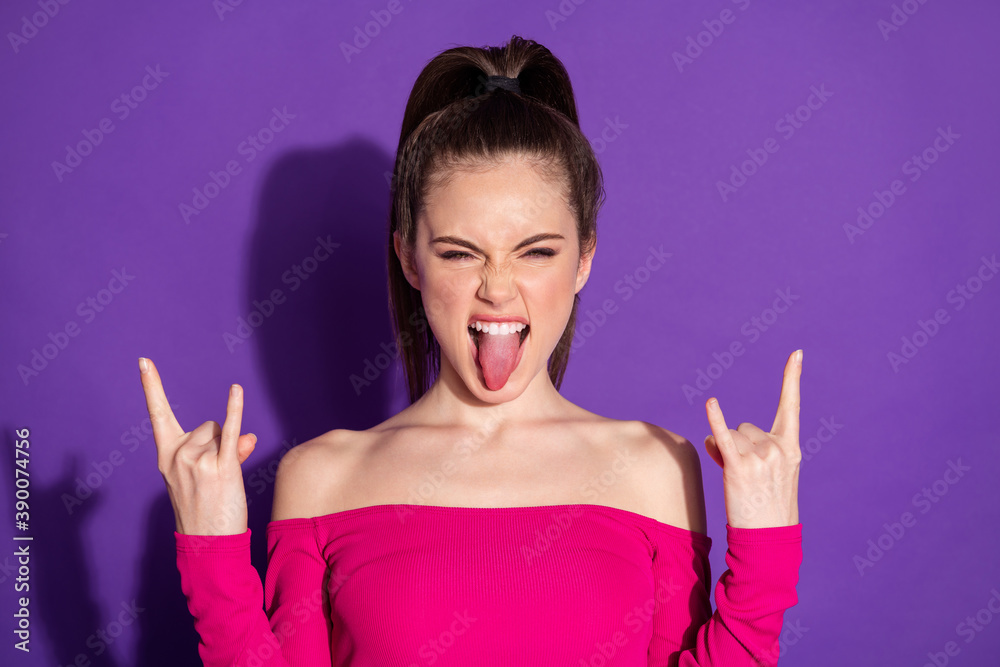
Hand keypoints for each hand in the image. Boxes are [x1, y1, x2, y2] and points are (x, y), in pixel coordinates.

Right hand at [138, 357, 256, 534]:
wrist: (207, 544)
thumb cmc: (204, 509)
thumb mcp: (203, 476)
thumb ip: (223, 450)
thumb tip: (246, 438)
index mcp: (166, 455)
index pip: (158, 414)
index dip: (152, 387)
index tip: (144, 361)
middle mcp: (178, 454)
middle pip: (207, 425)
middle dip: (217, 443)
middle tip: (214, 476)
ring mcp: (197, 460)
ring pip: (222, 433)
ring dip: (229, 451)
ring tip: (221, 481)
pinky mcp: (220, 467)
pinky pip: (231, 431)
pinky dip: (235, 409)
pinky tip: (235, 389)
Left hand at [703, 349, 801, 528]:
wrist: (769, 539)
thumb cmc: (767, 507)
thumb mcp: (767, 474)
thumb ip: (747, 449)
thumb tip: (714, 436)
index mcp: (791, 447)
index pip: (792, 406)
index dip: (792, 378)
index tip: (796, 353)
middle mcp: (778, 448)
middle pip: (745, 427)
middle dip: (738, 446)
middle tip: (746, 476)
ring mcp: (760, 457)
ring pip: (730, 436)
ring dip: (724, 452)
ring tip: (736, 482)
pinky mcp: (740, 468)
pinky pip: (724, 439)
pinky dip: (715, 421)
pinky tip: (711, 403)